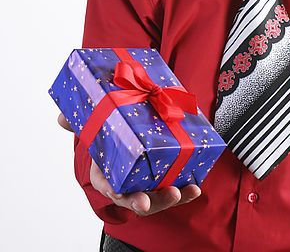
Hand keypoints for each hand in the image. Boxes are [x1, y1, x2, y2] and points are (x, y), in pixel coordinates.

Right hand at [57, 112, 200, 214]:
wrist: (132, 130)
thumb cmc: (114, 135)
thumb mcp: (97, 128)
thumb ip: (80, 123)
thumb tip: (61, 118)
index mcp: (108, 173)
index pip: (108, 186)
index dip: (114, 190)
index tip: (120, 192)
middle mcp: (128, 182)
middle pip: (133, 198)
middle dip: (142, 202)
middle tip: (148, 202)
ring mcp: (148, 183)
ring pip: (157, 198)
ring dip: (169, 198)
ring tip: (184, 191)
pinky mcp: (166, 178)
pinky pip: (176, 188)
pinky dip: (186, 190)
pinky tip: (196, 186)